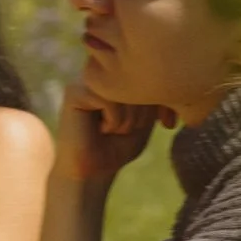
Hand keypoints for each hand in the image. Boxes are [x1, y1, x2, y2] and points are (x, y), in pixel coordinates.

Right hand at [54, 80, 172, 183]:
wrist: (92, 171)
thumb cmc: (119, 145)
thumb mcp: (149, 115)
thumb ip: (154, 92)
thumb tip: (163, 74)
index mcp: (120, 73)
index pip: (155, 76)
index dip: (164, 102)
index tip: (165, 123)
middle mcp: (102, 69)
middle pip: (142, 81)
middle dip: (143, 113)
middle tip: (125, 130)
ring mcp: (86, 79)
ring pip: (126, 90)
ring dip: (128, 120)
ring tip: (111, 130)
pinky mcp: (74, 92)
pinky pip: (110, 101)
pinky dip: (114, 122)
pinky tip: (99, 129)